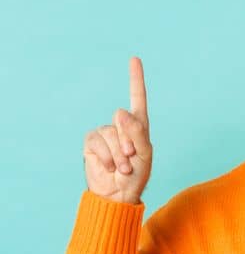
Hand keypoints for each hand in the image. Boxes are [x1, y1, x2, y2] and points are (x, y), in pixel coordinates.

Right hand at [83, 56, 152, 204]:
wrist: (118, 194)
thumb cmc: (136, 175)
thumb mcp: (144, 155)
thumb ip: (136, 132)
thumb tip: (119, 111)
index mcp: (138, 126)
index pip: (137, 99)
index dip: (135, 79)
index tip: (135, 59)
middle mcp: (120, 127)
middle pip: (123, 122)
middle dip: (129, 143)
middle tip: (132, 159)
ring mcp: (104, 134)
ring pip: (110, 134)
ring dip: (119, 154)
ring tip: (123, 167)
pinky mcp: (91, 143)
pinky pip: (97, 142)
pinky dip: (107, 157)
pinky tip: (111, 167)